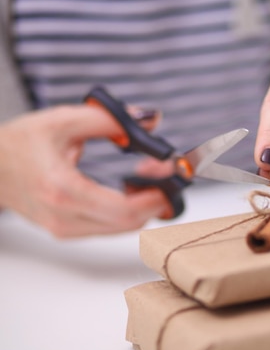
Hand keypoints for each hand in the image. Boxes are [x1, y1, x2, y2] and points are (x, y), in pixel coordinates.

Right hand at [0, 105, 167, 237]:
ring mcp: (64, 229)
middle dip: (155, 197)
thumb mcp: (64, 120)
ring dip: (144, 205)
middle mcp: (63, 217)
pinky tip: (132, 189)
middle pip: (129, 223)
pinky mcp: (66, 232)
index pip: (124, 208)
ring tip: (147, 175)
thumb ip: (111, 119)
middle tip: (163, 171)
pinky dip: (128, 211)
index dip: (155, 193)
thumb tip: (151, 118)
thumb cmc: (21, 143)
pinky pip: (110, 227)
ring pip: (123, 229)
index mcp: (62, 190)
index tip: (169, 172)